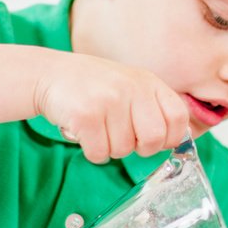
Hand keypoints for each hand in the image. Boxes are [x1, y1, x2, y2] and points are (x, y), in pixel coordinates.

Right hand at [33, 54, 189, 162]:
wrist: (49, 74)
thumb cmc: (92, 86)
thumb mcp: (129, 86)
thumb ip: (152, 107)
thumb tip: (176, 141)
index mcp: (148, 81)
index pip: (178, 117)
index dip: (170, 137)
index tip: (152, 139)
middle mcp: (132, 88)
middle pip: (154, 139)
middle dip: (139, 148)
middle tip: (122, 137)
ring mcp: (110, 100)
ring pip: (124, 150)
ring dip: (110, 148)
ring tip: (98, 128)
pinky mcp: (87, 115)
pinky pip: (99, 153)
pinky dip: (91, 151)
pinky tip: (84, 133)